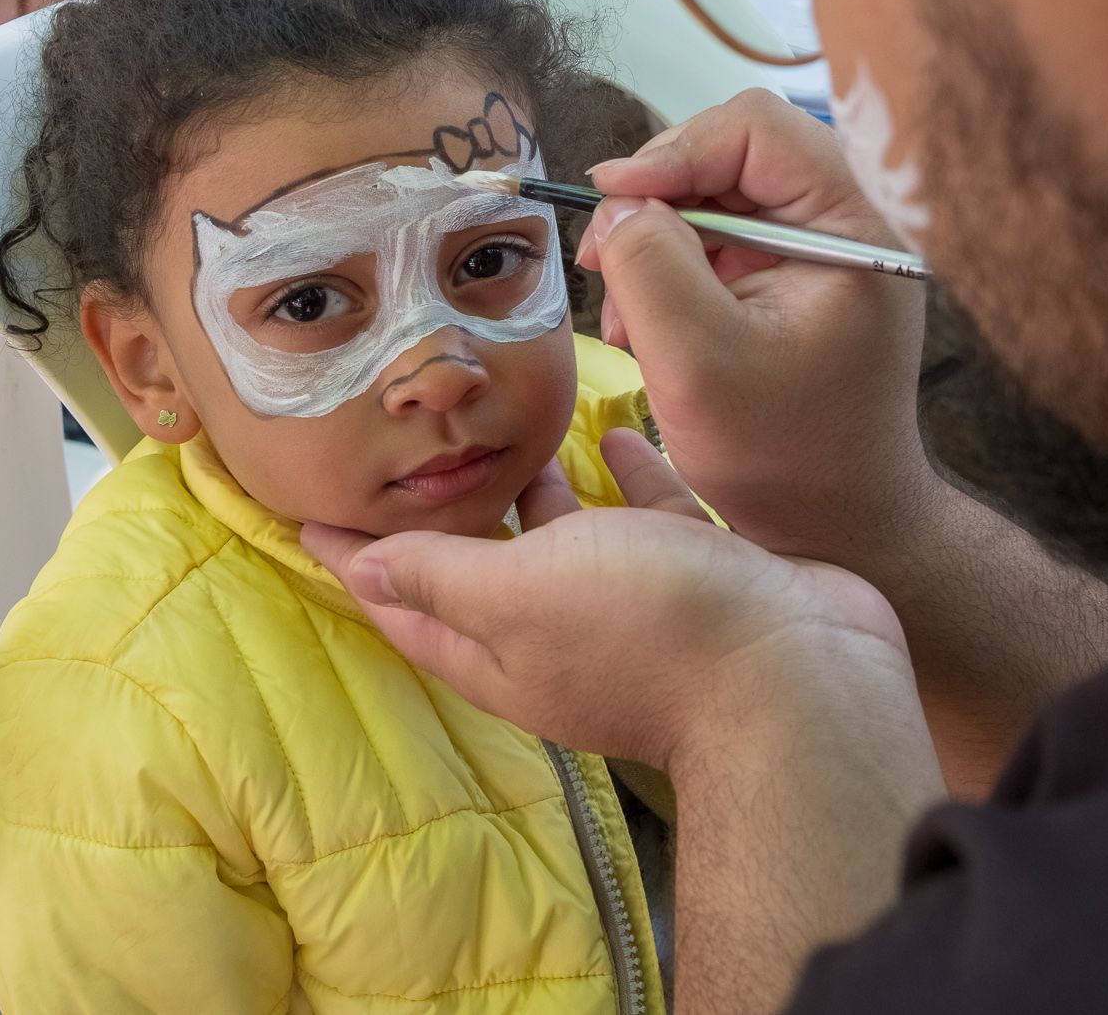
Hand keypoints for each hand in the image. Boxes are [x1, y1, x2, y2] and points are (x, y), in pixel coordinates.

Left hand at [305, 433, 941, 1014]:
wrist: (797, 674)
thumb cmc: (647, 625)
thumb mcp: (518, 593)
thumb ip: (442, 576)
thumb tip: (360, 568)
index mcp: (503, 652)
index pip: (407, 604)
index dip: (359, 559)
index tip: (310, 507)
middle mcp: (562, 636)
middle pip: (483, 574)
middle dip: (445, 521)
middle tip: (410, 452)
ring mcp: (634, 611)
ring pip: (568, 544)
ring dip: (536, 497)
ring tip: (507, 435)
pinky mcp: (699, 580)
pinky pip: (649, 522)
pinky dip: (626, 480)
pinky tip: (616, 433)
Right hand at [579, 89, 929, 563]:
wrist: (836, 532)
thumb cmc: (782, 460)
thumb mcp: (698, 361)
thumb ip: (652, 266)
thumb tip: (620, 205)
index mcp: (852, 231)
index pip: (758, 129)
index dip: (672, 151)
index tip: (609, 198)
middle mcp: (848, 229)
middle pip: (735, 155)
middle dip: (658, 200)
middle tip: (602, 258)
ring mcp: (824, 257)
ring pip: (721, 198)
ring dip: (659, 242)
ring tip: (625, 314)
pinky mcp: (799, 286)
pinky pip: (726, 243)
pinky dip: (675, 273)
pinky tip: (651, 328)